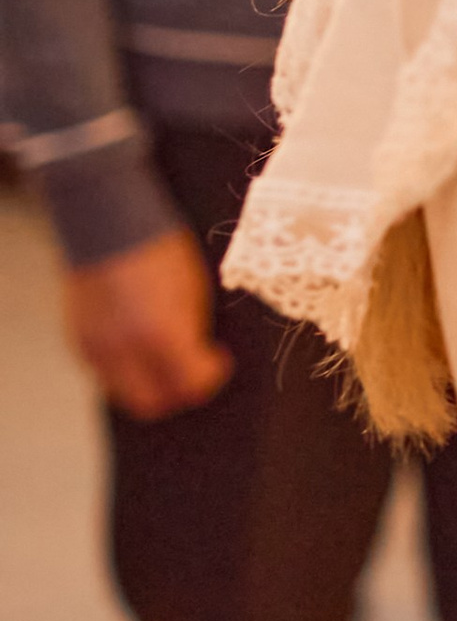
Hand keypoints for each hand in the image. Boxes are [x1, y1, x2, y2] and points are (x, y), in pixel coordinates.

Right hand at [62, 227, 232, 418]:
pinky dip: (124, 369)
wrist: (105, 217)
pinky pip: (104, 373)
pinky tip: (138, 344)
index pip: (190, 384)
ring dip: (147, 383)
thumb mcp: (193, 288)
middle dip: (176, 392)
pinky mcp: (76, 340)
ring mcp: (94, 347)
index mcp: (161, 333)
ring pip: (124, 393)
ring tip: (163, 358)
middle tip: (191, 373)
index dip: (210, 377)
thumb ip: (191, 332)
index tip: (217, 361)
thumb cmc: (158, 247)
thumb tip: (197, 357)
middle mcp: (123, 349)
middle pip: (152, 402)